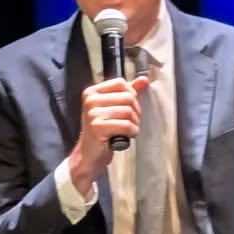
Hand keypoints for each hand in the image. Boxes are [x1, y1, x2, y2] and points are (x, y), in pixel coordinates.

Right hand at [68, 75, 150, 192]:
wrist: (89, 154)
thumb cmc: (103, 130)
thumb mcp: (113, 107)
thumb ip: (129, 92)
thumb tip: (144, 79)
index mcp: (92, 92)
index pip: (121, 83)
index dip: (131, 95)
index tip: (127, 108)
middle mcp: (90, 100)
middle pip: (128, 97)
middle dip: (135, 111)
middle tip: (130, 122)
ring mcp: (92, 114)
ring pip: (128, 111)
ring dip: (134, 123)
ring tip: (128, 130)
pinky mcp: (97, 127)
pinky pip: (126, 125)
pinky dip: (132, 132)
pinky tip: (126, 136)